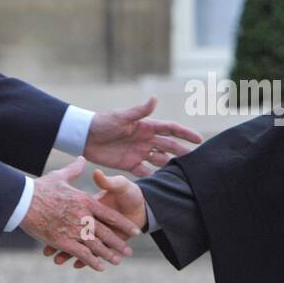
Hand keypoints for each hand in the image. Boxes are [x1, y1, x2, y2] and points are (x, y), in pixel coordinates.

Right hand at [21, 158, 140, 271]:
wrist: (22, 200)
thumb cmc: (40, 188)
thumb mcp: (59, 176)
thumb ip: (74, 170)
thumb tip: (82, 159)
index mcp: (85, 201)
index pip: (110, 215)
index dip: (124, 224)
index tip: (135, 231)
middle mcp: (82, 216)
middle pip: (106, 232)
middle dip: (119, 243)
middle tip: (129, 252)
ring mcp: (73, 229)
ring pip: (96, 245)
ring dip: (108, 254)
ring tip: (118, 260)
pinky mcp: (62, 240)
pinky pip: (81, 253)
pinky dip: (91, 261)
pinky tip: (99, 267)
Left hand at [84, 96, 202, 175]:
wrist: (84, 136)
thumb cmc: (102, 122)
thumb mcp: (121, 117)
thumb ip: (139, 111)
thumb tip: (155, 98)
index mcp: (146, 126)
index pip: (171, 130)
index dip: (185, 134)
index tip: (199, 140)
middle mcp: (145, 139)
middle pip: (169, 146)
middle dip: (182, 152)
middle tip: (196, 161)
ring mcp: (138, 152)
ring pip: (160, 159)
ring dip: (171, 165)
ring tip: (183, 175)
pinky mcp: (129, 163)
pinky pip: (145, 171)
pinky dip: (154, 176)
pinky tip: (163, 184)